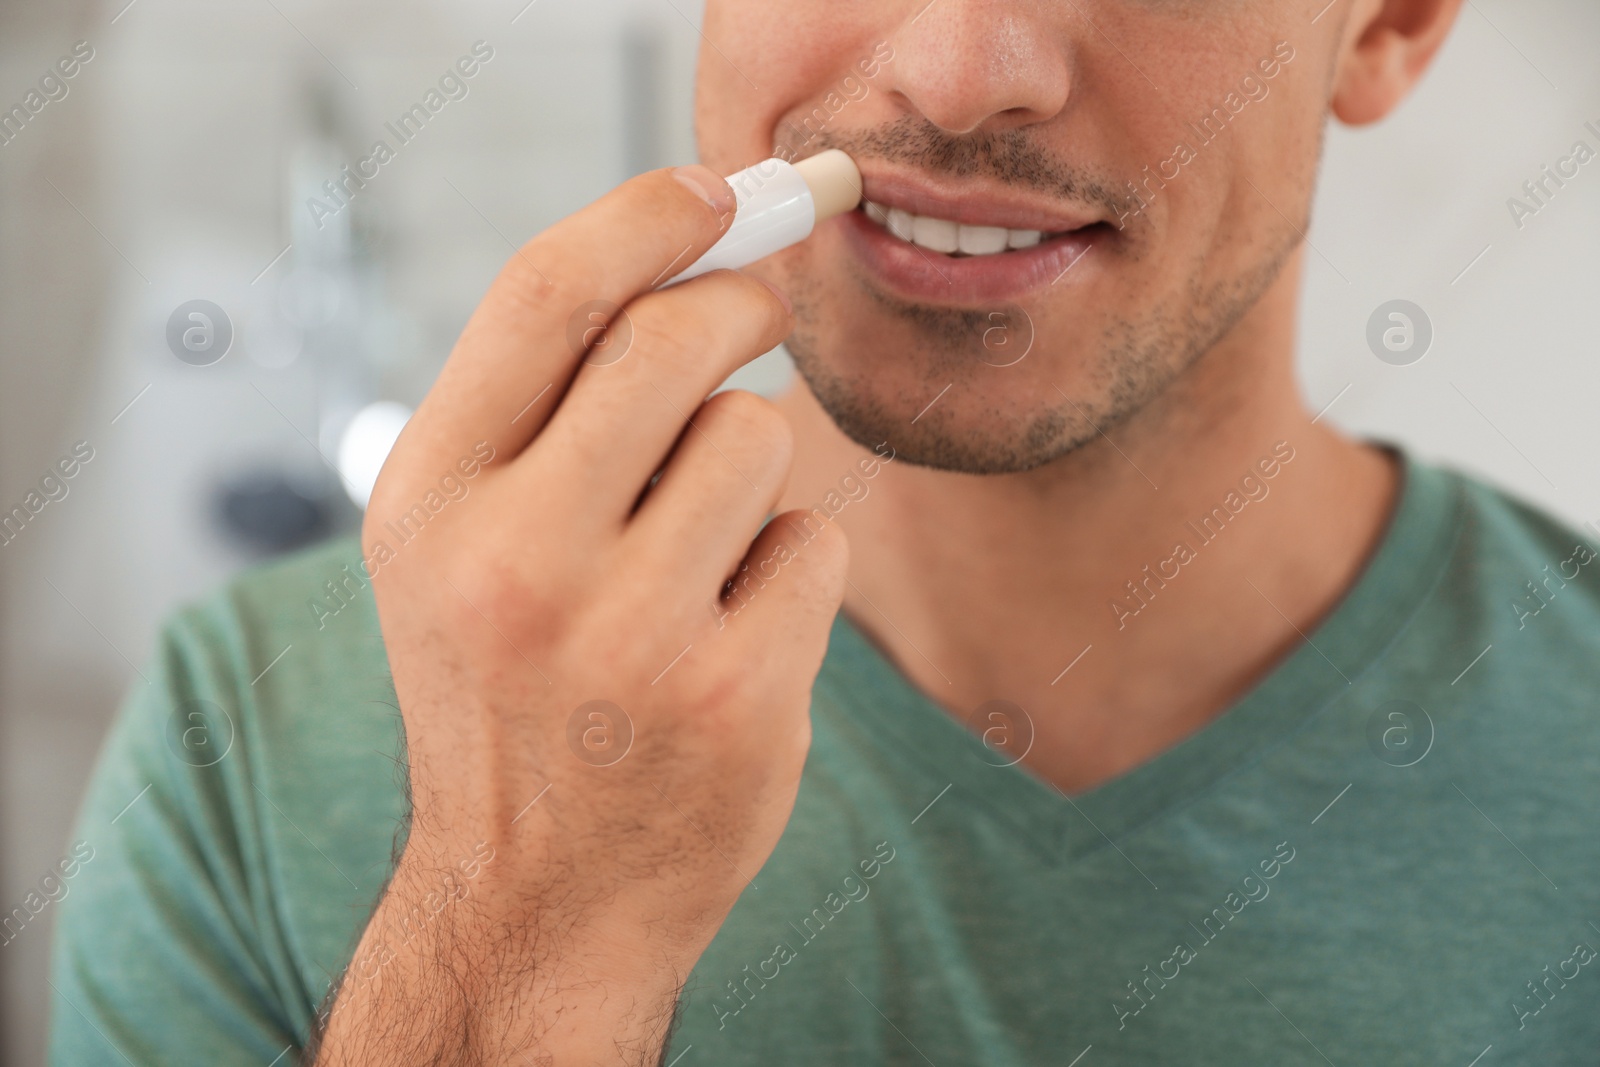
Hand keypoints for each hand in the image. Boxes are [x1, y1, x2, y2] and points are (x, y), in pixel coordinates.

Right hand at [310, 166, 848, 1064]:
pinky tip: (734, 635)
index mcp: (429, 501)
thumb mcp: (458, 547)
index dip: (644, 217)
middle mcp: (514, 559)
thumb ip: (542, 406)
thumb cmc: (510, 694)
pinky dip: (792, 567)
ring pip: (759, 436)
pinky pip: (815, 541)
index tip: (716, 189)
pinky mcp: (734, 694)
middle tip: (757, 320)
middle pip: (675, 339)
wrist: (535, 898)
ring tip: (697, 554)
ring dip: (753, 469)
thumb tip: (685, 256)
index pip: (543, 297)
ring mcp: (628, 634)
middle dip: (740, 310)